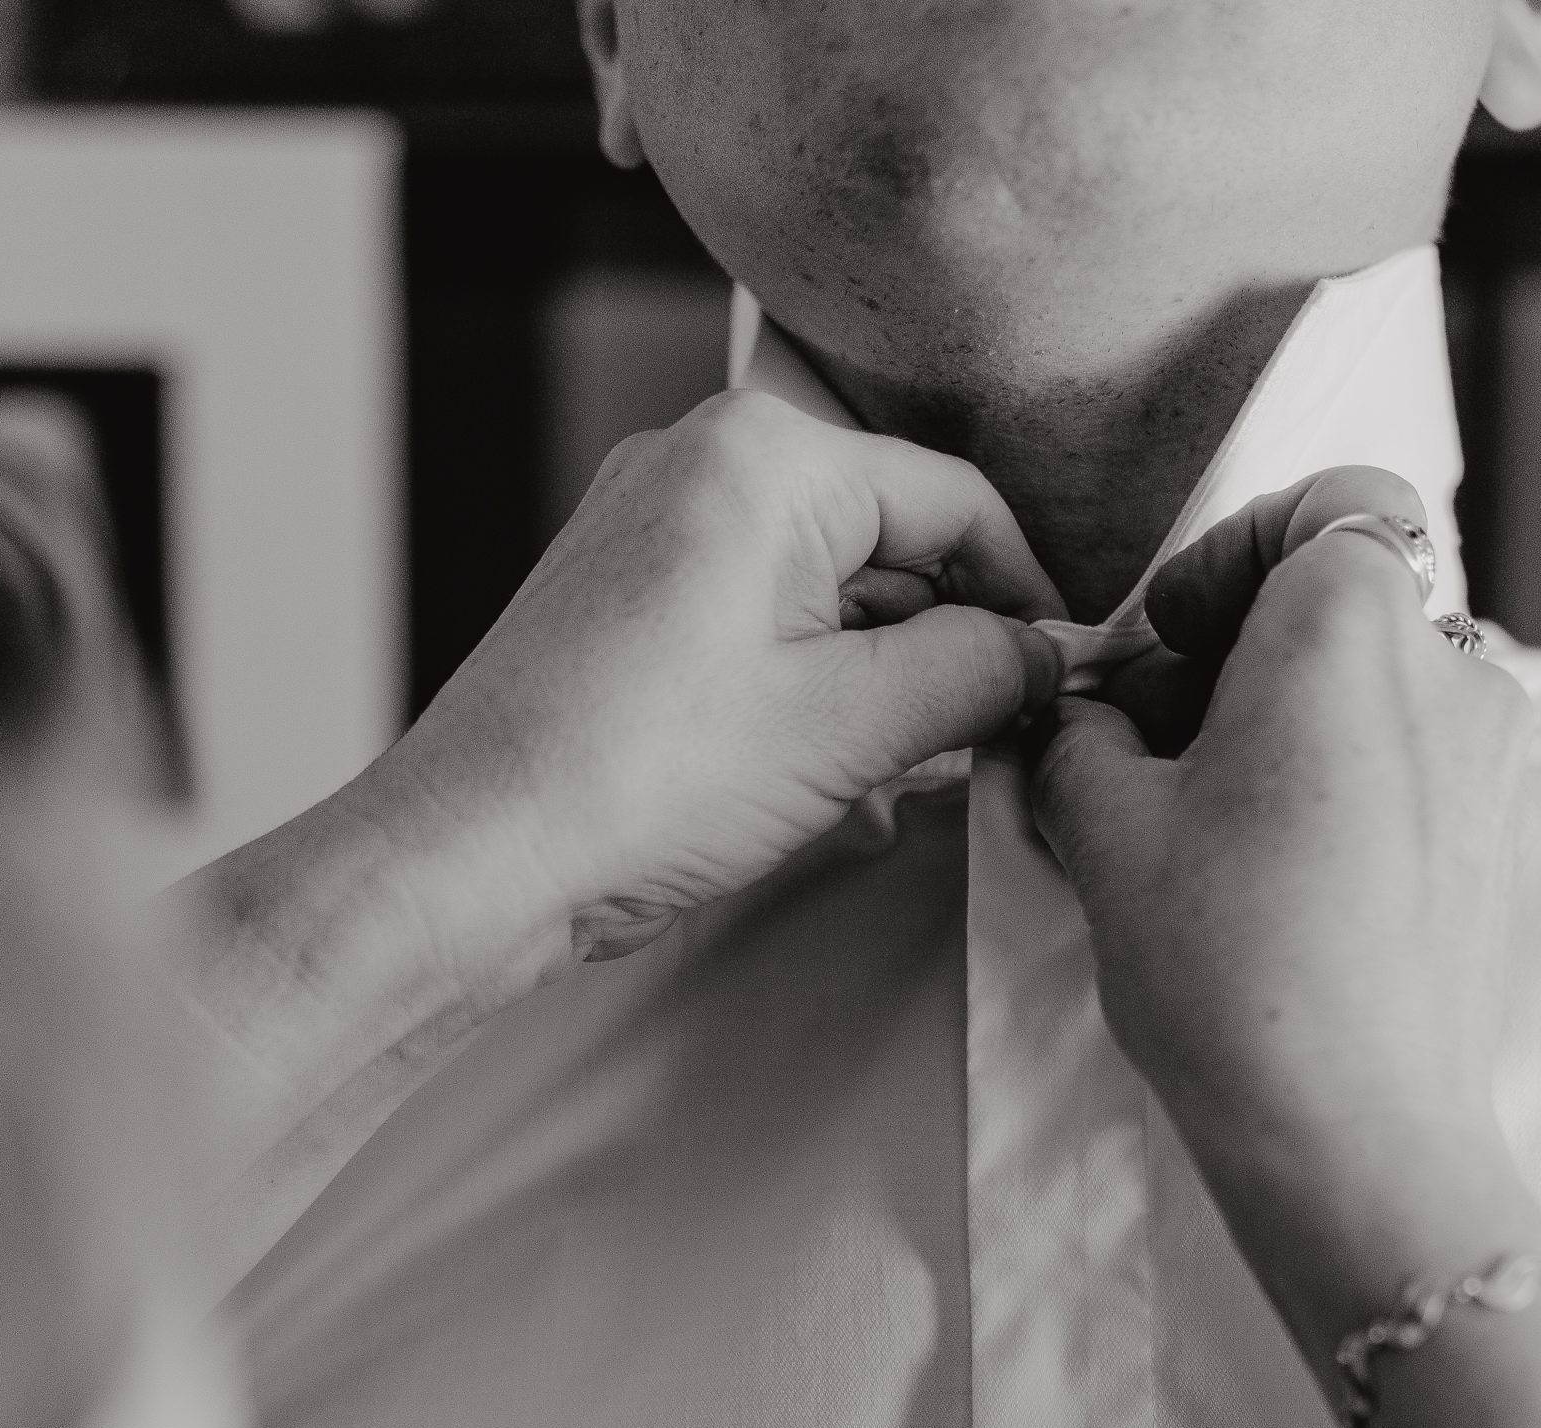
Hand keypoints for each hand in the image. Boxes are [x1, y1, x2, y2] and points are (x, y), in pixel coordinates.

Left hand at [377, 388, 1064, 986]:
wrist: (476, 857)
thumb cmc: (632, 781)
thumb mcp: (847, 728)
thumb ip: (971, 676)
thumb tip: (1040, 660)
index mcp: (763, 457)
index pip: (954, 502)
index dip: (1026, 595)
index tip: (1064, 675)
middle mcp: (701, 465)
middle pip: (889, 544)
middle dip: (947, 650)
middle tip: (988, 748)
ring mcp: (655, 533)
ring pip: (828, 598)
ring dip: (883, 691)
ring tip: (899, 787)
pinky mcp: (629, 605)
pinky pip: (762, 632)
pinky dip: (813, 701)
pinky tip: (831, 793)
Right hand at [1027, 470, 1540, 1372]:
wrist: (1354, 1135)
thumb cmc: (1231, 967)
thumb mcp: (1106, 832)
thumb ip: (1081, 742)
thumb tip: (1079, 723)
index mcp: (1355, 620)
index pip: (1324, 505)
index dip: (1231, 557)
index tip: (1167, 639)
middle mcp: (1450, 670)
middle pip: (1346, 605)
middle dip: (1242, 656)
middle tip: (1150, 745)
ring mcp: (1490, 766)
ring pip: (1376, 696)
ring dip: (1286, 731)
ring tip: (1195, 828)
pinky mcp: (1495, 851)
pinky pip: (1408, 776)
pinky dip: (1336, 794)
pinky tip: (1262, 883)